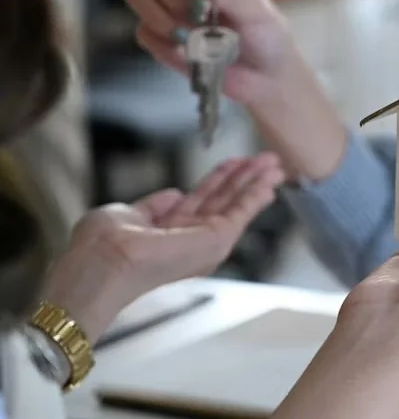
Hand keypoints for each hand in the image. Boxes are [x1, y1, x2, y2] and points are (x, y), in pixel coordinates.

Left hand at [44, 153, 283, 340]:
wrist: (105, 261)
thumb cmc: (102, 246)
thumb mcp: (127, 214)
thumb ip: (153, 206)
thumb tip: (175, 193)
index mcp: (169, 233)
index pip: (203, 200)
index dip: (221, 179)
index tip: (236, 162)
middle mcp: (190, 239)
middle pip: (225, 200)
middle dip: (246, 177)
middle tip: (266, 158)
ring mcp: (205, 241)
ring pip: (237, 204)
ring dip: (257, 182)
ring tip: (275, 163)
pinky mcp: (217, 240)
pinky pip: (242, 212)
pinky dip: (257, 195)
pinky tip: (269, 181)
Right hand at [121, 0, 300, 107]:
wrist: (265, 76)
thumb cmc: (269, 37)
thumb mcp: (260, 16)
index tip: (204, 1)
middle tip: (194, 15)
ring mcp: (167, 4)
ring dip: (154, 14)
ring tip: (186, 36)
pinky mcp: (160, 34)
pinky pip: (142, 31)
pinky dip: (161, 44)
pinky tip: (186, 53)